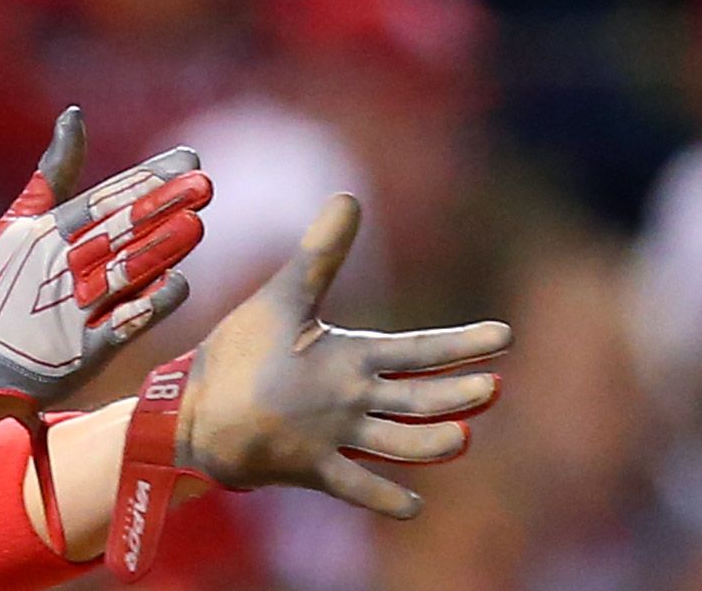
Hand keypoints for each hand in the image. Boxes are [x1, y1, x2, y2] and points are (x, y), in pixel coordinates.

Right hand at [0, 107, 212, 410]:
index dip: (146, 179)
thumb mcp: (17, 224)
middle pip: (117, 232)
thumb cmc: (0, 286)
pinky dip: (145, 305)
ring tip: (195, 225)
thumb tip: (75, 114)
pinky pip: (119, 325)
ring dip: (159, 249)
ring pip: (122, 273)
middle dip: (161, 207)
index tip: (187, 159)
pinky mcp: (81, 353)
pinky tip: (177, 284)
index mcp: (44, 234)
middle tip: (203, 185)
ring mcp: (70, 310)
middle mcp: (58, 267)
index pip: (103, 199)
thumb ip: (53, 172)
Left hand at [106, 193, 510, 580]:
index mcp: (353, 358)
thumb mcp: (284, 298)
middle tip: (492, 386)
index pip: (418, 350)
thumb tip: (351, 196)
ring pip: (397, 440)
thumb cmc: (243, 355)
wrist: (196, 408)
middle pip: (419, 397)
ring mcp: (336, 435)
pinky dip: (382, 495)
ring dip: (430, 441)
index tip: (505, 334)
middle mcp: (355, 398)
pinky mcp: (310, 466)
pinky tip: (411, 504)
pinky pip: (353, 484)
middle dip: (455, 393)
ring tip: (462, 435)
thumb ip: (321, 255)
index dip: (461, 343)